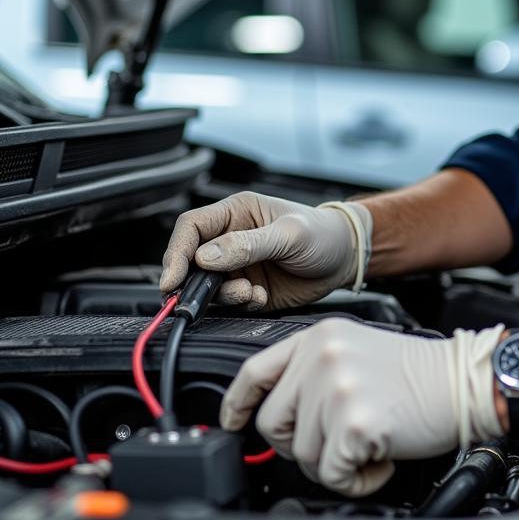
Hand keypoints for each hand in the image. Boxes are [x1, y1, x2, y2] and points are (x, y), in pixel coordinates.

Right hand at [159, 191, 370, 312]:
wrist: (346, 259)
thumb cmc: (323, 233)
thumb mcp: (289, 234)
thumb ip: (249, 244)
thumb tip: (206, 256)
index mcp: (236, 213)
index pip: (191, 228)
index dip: (176, 252)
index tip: (172, 279)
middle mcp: (231, 239)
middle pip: (190, 261)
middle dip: (192, 282)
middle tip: (198, 297)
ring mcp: (238, 267)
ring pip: (207, 287)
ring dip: (223, 296)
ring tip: (248, 293)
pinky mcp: (247, 290)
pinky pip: (228, 304)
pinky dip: (239, 305)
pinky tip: (260, 298)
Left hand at [220, 317, 504, 495]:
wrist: (464, 382)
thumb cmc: (417, 374)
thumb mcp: (356, 349)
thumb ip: (313, 370)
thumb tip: (276, 410)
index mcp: (320, 336)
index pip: (256, 369)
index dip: (238, 402)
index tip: (233, 420)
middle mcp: (322, 357)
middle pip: (274, 423)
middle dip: (303, 443)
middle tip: (341, 437)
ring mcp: (336, 388)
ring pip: (303, 455)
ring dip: (336, 462)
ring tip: (370, 441)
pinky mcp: (353, 422)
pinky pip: (332, 475)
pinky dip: (357, 479)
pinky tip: (380, 456)